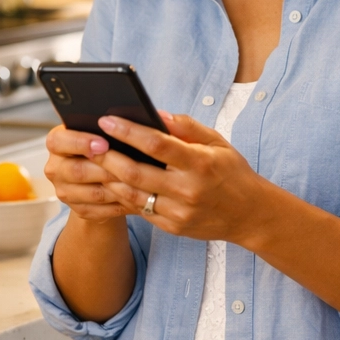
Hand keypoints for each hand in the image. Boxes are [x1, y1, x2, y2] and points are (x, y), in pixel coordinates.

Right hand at [43, 124, 138, 221]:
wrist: (100, 177)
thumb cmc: (104, 147)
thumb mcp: (101, 133)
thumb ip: (107, 129)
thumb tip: (126, 123)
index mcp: (57, 142)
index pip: (59, 141)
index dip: (80, 143)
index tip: (104, 143)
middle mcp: (55, 167)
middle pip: (77, 171)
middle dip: (106, 169)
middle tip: (129, 167)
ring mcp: (64, 191)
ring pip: (94, 193)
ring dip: (118, 189)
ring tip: (141, 184)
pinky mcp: (78, 209)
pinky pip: (101, 210)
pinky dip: (121, 204)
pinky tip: (138, 198)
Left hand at [91, 112, 274, 244]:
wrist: (252, 215)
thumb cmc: (231, 172)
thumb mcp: (217, 143)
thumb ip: (186, 127)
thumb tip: (155, 112)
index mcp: (200, 164)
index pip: (157, 144)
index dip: (128, 131)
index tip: (106, 119)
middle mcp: (188, 190)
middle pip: (136, 172)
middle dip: (107, 156)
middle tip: (87, 142)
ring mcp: (179, 212)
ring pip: (131, 194)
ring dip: (107, 177)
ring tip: (92, 162)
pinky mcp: (173, 227)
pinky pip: (139, 211)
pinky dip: (121, 195)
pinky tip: (109, 182)